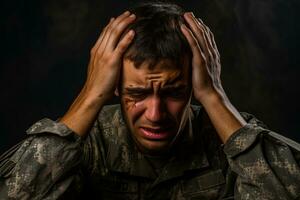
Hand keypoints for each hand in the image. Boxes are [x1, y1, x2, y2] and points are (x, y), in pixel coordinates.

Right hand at [60, 11, 134, 135]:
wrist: (93, 94)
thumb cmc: (97, 84)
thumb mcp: (99, 69)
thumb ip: (105, 62)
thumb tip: (113, 62)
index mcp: (96, 51)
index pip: (104, 33)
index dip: (112, 24)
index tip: (118, 18)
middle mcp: (99, 50)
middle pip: (110, 29)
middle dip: (121, 19)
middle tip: (129, 14)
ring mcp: (104, 55)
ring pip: (114, 34)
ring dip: (125, 23)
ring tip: (132, 17)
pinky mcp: (111, 61)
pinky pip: (120, 46)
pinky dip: (127, 38)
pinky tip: (132, 32)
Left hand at [181, 13, 245, 142]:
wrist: (211, 95)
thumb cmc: (206, 86)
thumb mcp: (203, 72)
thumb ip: (200, 64)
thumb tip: (194, 63)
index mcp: (212, 55)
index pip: (207, 38)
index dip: (202, 28)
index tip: (196, 21)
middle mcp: (211, 52)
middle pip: (204, 33)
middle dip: (196, 22)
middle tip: (189, 13)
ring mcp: (206, 56)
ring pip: (199, 35)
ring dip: (192, 24)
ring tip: (185, 15)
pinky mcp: (200, 60)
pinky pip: (194, 44)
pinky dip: (189, 34)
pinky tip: (183, 27)